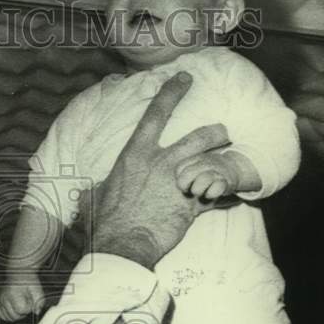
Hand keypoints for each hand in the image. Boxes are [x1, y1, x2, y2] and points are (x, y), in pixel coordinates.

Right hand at [0, 275, 44, 320]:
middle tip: (26, 303)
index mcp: (13, 294)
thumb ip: (39, 302)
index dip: (28, 308)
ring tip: (20, 305)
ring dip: (16, 314)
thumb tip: (37, 312)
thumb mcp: (37, 290)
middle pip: (14, 316)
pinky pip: (2, 315)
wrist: (19, 274)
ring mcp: (0, 301)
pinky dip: (9, 315)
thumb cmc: (28, 281)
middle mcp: (4, 298)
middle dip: (23, 312)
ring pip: (8, 318)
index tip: (30, 301)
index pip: (21, 310)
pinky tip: (14, 309)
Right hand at [88, 73, 230, 268]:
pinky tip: (233, 195)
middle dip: (215, 132)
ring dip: (224, 157)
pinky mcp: (191, 206)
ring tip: (230, 154)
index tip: (184, 78)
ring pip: (211, 161)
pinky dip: (224, 195)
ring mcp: (179, 184)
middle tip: (222, 132)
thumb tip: (90, 191)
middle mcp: (161, 164)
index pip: (156, 114)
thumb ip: (98, 189)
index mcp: (135, 155)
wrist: (123, 245)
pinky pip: (215, 196)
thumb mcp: (94, 197)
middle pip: (198, 137)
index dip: (172, 92)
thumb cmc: (105, 221)